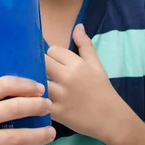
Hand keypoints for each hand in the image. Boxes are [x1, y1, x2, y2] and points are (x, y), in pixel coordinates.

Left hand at [45, 24, 117, 140]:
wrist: (111, 119)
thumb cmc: (102, 90)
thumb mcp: (96, 65)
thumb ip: (85, 45)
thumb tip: (78, 26)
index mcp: (77, 64)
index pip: (52, 51)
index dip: (51, 56)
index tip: (54, 64)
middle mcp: (68, 77)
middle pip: (41, 62)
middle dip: (40, 66)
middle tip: (42, 73)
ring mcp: (62, 96)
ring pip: (36, 81)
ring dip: (34, 82)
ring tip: (33, 85)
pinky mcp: (57, 112)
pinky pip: (38, 102)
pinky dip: (34, 100)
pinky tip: (34, 101)